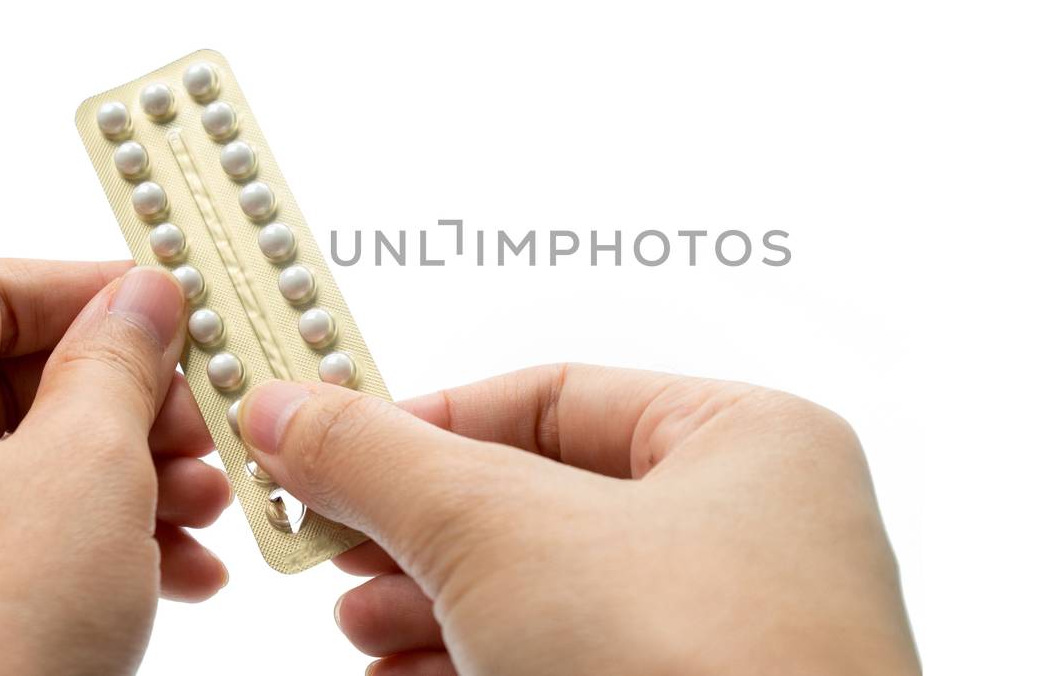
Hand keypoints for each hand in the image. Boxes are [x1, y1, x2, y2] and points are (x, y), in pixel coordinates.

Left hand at [0, 260, 230, 675]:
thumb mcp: (81, 474)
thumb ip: (122, 367)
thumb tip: (147, 299)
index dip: (101, 293)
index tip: (186, 312)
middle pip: (19, 378)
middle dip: (136, 408)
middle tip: (212, 430)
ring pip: (31, 465)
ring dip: (138, 480)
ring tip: (208, 510)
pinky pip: (19, 538)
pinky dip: (104, 543)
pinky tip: (179, 570)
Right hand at [237, 365, 918, 675]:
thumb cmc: (700, 671)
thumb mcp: (500, 534)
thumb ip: (385, 463)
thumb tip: (289, 409)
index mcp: (750, 443)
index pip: (555, 397)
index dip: (427, 421)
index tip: (329, 446)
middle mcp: (757, 535)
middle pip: (543, 501)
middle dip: (420, 531)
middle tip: (328, 544)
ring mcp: (734, 638)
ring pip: (551, 596)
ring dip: (435, 608)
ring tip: (356, 625)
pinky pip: (572, 666)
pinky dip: (477, 666)